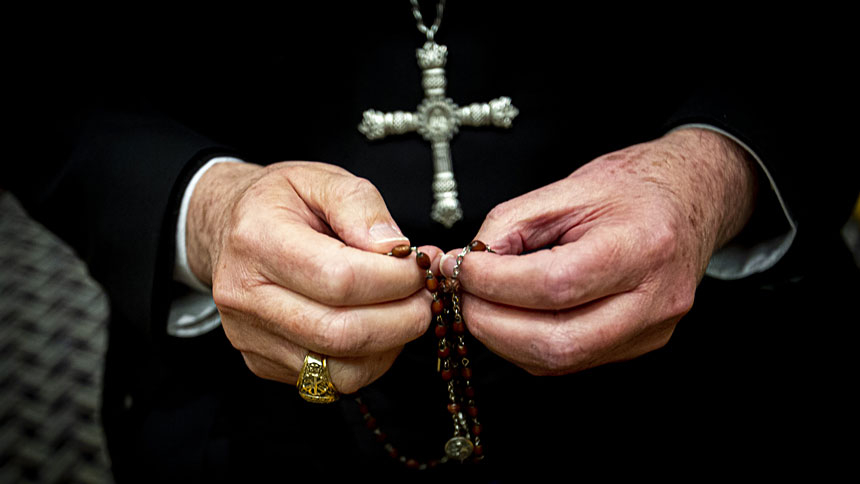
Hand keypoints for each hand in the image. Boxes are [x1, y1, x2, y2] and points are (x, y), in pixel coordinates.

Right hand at [187, 161, 439, 392]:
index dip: (395, 279)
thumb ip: (360, 205)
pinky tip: (378, 328)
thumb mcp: (320, 178)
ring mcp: (249, 336)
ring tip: (406, 311)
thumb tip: (395, 249)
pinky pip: (330, 381)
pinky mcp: (261, 362)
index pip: (340, 279)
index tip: (421, 266)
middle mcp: (245, 296)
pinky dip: (368, 361)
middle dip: (402, 319)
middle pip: (340, 333)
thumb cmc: (281, 202)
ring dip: (390, 346)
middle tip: (426, 296)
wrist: (229, 227)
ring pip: (339, 370)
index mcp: (257, 240)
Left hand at [441, 128, 756, 374]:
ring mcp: (650, 331)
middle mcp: (654, 300)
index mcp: (642, 246)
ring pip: (558, 360)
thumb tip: (463, 265)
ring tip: (482, 302)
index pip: (555, 284)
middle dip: (491, 323)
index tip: (459, 267)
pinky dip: (526, 342)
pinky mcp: (638, 347)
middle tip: (461, 295)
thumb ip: (509, 226)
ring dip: (502, 338)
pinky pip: (568, 361)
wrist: (687, 201)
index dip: (495, 282)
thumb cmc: (631, 190)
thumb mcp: (565, 188)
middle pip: (557, 341)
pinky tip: (511, 314)